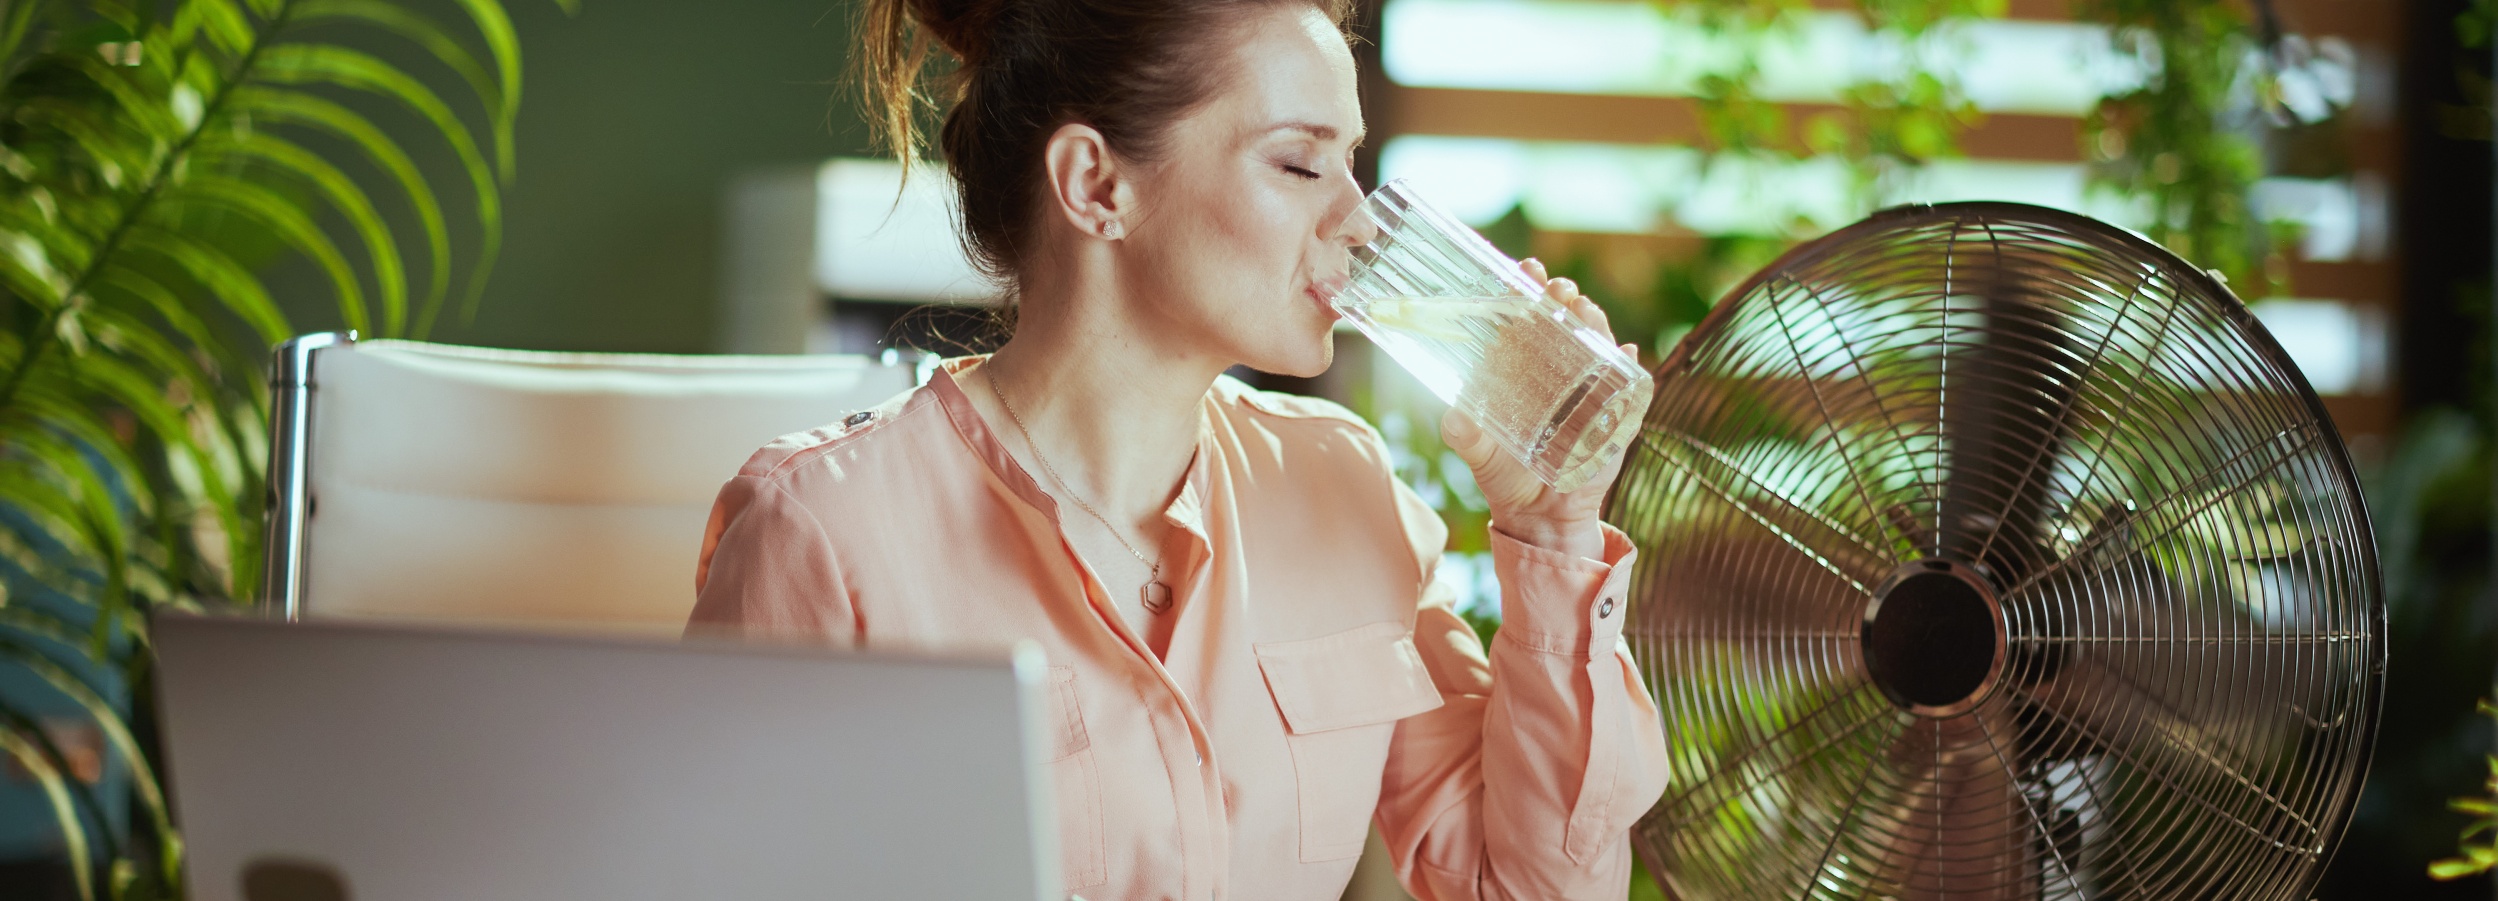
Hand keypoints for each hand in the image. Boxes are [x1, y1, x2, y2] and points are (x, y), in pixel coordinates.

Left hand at [1440, 258, 1637, 560]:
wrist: (1539, 516)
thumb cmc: (1505, 477)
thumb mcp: (1480, 455)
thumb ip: (1465, 436)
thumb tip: (1454, 416)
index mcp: (1522, 370)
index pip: (1525, 319)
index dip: (1526, 291)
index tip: (1525, 269)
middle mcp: (1557, 373)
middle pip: (1563, 323)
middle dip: (1562, 299)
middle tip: (1557, 289)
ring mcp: (1589, 392)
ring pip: (1596, 346)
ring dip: (1595, 325)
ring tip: (1586, 311)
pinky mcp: (1613, 416)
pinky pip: (1627, 387)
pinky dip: (1628, 369)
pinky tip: (1626, 355)